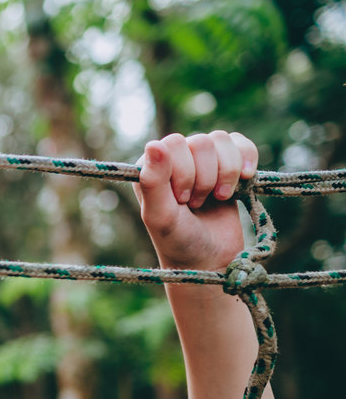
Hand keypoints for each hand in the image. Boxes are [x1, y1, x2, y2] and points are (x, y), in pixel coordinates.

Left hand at [133, 131, 258, 270]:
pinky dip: (246, 158)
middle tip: (196, 203)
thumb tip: (154, 143)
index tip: (182, 201)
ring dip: (225, 173)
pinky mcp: (227, 164)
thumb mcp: (160, 216)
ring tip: (217, 198)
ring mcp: (201, 159)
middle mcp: (174, 158)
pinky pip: (241, 143)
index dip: (184, 173)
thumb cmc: (179, 240)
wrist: (210, 259)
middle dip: (205, 178)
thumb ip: (153, 182)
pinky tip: (244, 179)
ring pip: (221, 140)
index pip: (173, 144)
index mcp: (150, 166)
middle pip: (201, 142)